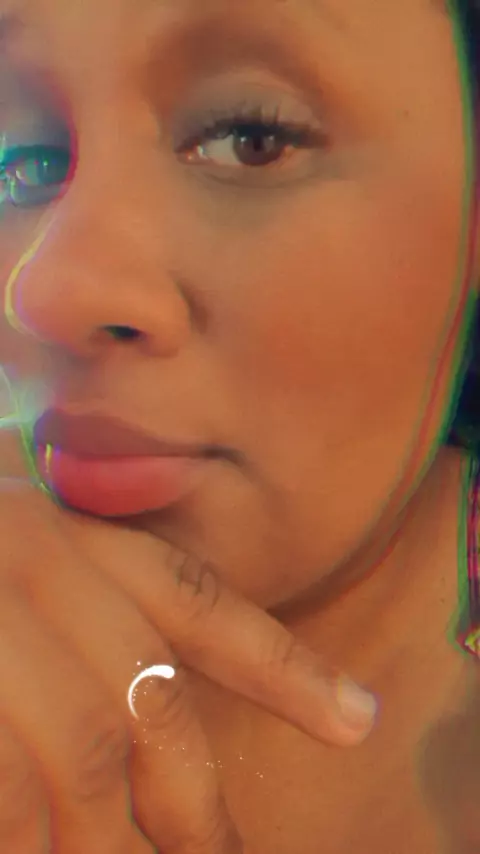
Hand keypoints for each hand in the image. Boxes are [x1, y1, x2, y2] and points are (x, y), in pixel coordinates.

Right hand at [0, 430, 376, 852]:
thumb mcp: (4, 542)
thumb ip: (70, 592)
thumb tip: (131, 685)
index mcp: (63, 527)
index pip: (190, 596)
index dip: (280, 666)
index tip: (353, 719)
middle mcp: (35, 554)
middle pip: (153, 694)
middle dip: (194, 803)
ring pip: (91, 750)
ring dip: (104, 839)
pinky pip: (8, 786)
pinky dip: (28, 839)